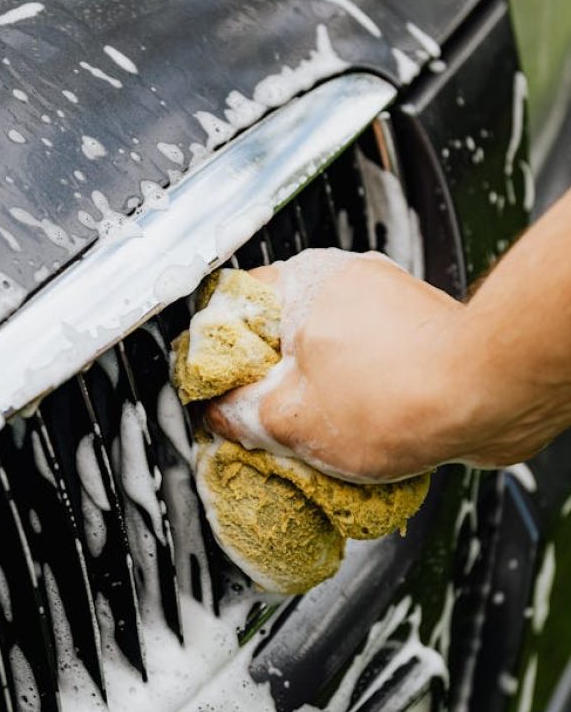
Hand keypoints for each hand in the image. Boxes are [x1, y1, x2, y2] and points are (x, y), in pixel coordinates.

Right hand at [204, 249, 468, 481]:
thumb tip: (221, 414)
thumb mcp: (291, 420)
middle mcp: (344, 280)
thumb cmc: (400, 395)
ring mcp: (385, 301)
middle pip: (280, 330)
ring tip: (315, 432)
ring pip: (325, 347)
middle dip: (270, 378)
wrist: (493, 398)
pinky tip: (358, 429)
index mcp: (302, 282)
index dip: (217, 352)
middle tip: (263, 418)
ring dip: (315, 388)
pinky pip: (366, 360)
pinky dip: (356, 391)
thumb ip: (239, 414)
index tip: (217, 387)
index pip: (233, 305)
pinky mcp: (417, 329)